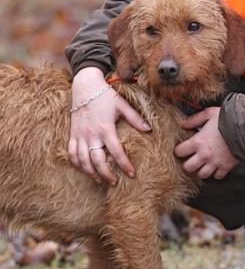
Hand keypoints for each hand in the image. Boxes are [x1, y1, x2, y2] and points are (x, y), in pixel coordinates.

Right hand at [68, 67, 150, 183]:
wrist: (84, 86)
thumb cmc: (105, 95)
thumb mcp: (122, 104)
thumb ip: (135, 118)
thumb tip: (149, 129)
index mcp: (105, 128)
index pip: (116, 151)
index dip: (124, 164)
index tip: (131, 173)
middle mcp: (91, 134)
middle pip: (97, 161)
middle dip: (106, 174)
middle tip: (115, 182)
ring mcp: (80, 135)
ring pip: (83, 161)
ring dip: (91, 173)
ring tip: (100, 180)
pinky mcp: (72, 134)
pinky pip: (71, 154)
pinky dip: (77, 165)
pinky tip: (85, 169)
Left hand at [174, 106, 238, 179]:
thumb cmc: (228, 119)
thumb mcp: (209, 113)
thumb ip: (195, 119)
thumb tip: (184, 125)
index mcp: (198, 141)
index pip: (180, 152)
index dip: (180, 150)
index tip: (182, 149)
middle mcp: (204, 155)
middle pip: (188, 168)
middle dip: (188, 164)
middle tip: (191, 159)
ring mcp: (215, 163)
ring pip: (202, 175)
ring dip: (201, 170)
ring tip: (204, 164)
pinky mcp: (226, 167)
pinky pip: (217, 176)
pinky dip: (216, 173)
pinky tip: (216, 166)